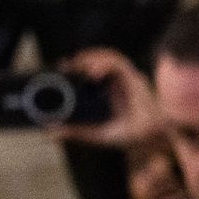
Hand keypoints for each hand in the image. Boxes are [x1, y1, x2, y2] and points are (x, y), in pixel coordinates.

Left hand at [49, 47, 165, 147]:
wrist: (149, 141)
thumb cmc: (128, 136)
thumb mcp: (95, 133)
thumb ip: (75, 132)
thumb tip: (49, 134)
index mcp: (110, 90)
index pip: (94, 69)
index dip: (79, 64)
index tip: (63, 66)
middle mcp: (119, 82)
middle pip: (101, 59)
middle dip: (84, 57)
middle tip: (68, 65)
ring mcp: (128, 79)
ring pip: (110, 57)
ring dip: (94, 57)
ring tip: (80, 65)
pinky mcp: (135, 79)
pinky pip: (119, 64)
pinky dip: (105, 65)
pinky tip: (93, 74)